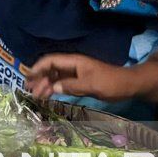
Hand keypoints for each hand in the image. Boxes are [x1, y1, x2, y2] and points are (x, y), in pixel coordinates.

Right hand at [23, 53, 138, 100]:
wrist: (128, 85)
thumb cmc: (111, 83)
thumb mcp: (91, 85)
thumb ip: (71, 86)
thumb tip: (52, 87)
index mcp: (74, 62)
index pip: (51, 61)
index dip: (38, 68)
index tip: (29, 77)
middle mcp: (72, 66)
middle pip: (50, 69)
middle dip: (38, 78)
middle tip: (29, 90)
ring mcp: (75, 74)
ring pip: (55, 77)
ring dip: (45, 85)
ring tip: (36, 95)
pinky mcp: (78, 82)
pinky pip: (62, 83)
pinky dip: (54, 89)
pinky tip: (48, 96)